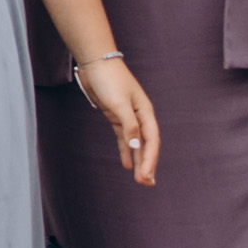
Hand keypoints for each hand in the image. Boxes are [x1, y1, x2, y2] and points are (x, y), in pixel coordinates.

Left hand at [76, 52, 162, 182]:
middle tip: (147, 184)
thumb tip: (137, 145)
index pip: (151, 140)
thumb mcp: (119, 103)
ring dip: (139, 160)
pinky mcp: (116, 116)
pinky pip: (124, 138)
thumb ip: (129, 125)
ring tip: (141, 179)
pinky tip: (126, 164)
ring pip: (136, 144)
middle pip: (147, 144)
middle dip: (148, 164)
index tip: (145, 176)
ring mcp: (128, 117)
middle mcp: (140, 116)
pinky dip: (126, 151)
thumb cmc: (110, 80)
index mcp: (145, 112)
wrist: (96, 63)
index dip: (150, 159)